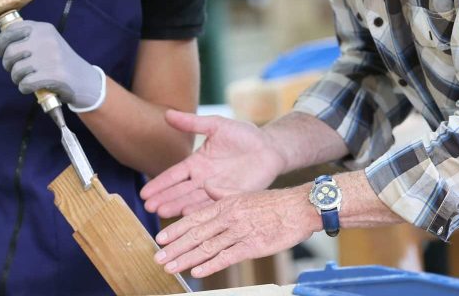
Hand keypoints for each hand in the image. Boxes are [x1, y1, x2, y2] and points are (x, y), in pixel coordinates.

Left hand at [0, 20, 103, 110]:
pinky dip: (25, 88)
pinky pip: (25, 83)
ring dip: (17, 79)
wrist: (84, 79)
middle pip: (9, 52)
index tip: (1, 52)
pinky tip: (32, 87)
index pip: (9, 31)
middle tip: (18, 70)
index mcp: (42, 28)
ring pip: (15, 70)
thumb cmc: (57, 62)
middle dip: (8, 65)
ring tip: (27, 79)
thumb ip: (12, 42)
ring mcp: (51, 57)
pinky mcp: (54, 75)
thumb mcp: (38, 46)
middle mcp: (46, 39)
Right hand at [140, 110, 285, 217]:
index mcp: (197, 163)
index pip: (174, 175)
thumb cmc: (244, 135)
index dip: (159, 184)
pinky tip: (189, 213)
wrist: (270, 147)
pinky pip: (215, 203)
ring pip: (194, 201)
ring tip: (162, 212)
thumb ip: (193, 122)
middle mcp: (204, 180)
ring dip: (178, 207)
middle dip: (164, 199)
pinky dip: (202, 209)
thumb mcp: (216, 125)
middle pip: (180, 192)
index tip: (144, 193)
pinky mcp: (233, 197)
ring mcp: (218, 190)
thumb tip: (167, 113)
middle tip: (148, 207)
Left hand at [154, 187, 319, 277]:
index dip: (176, 229)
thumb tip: (206, 186)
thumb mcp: (245, 192)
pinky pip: (227, 256)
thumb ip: (223, 192)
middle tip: (159, 257)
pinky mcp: (252, 245)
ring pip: (208, 246)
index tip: (161, 238)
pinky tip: (198, 271)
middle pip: (196, 234)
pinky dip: (211, 264)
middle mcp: (229, 217)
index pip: (195, 218)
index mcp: (226, 203)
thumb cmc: (274, 202)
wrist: (299, 207)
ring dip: (187, 258)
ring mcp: (240, 231)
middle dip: (175, 247)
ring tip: (171, 267)